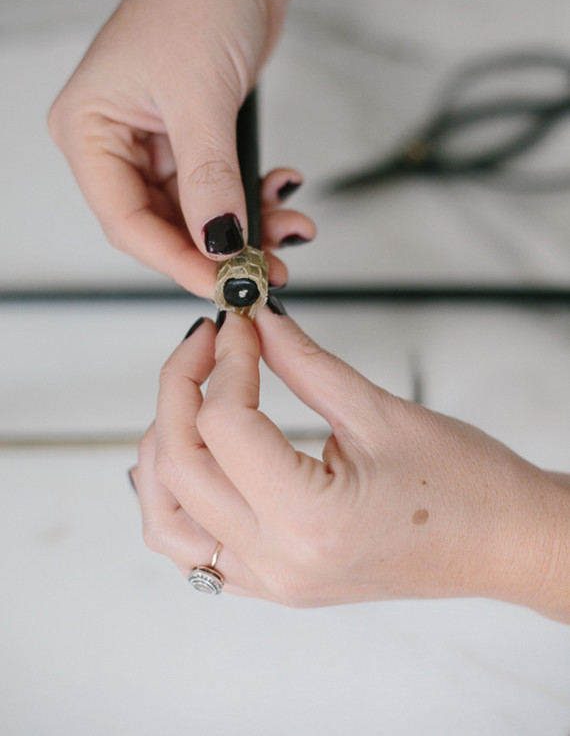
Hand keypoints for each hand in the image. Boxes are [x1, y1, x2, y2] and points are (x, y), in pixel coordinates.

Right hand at [47, 0, 384, 296]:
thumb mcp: (199, 99)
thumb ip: (209, 181)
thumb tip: (219, 246)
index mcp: (87, 130)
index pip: (125, 221)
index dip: (177, 259)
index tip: (225, 282)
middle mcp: (115, 141)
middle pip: (162, 224)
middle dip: (219, 248)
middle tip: (265, 271)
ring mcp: (156, 142)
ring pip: (198, 213)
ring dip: (246, 226)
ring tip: (290, 229)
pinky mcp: (194, 138)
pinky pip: (220, 188)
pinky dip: (253, 197)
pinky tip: (284, 189)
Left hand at [133, 308, 569, 620]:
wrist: (504, 543)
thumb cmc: (466, 486)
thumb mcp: (379, 411)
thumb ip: (304, 363)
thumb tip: (259, 323)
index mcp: (308, 520)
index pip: (224, 426)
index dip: (228, 361)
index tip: (244, 326)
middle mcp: (276, 562)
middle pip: (179, 467)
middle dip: (180, 389)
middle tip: (209, 343)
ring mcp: (270, 582)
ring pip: (166, 519)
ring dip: (165, 450)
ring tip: (193, 397)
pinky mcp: (273, 583)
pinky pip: (192, 549)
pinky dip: (179, 497)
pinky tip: (198, 454)